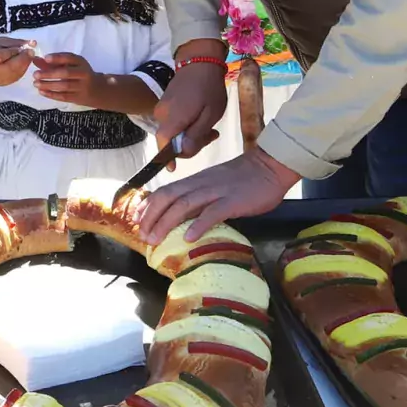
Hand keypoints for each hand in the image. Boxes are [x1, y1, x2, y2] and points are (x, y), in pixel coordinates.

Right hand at [0, 36, 35, 86]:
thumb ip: (14, 42)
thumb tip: (32, 43)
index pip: (1, 56)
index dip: (14, 52)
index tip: (25, 47)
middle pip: (10, 67)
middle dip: (24, 58)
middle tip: (31, 51)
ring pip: (16, 72)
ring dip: (25, 63)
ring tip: (28, 55)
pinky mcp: (6, 83)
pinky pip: (17, 75)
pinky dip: (23, 68)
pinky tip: (24, 61)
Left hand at [32, 52, 96, 104]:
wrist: (98, 90)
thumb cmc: (79, 74)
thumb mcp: (70, 65)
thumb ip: (52, 63)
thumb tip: (35, 60)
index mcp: (81, 62)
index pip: (70, 58)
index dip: (58, 58)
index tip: (45, 58)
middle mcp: (83, 73)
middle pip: (66, 73)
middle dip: (49, 74)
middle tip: (35, 75)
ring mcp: (82, 87)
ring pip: (64, 86)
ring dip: (48, 85)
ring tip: (36, 84)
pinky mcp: (79, 98)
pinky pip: (64, 96)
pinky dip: (52, 94)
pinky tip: (41, 92)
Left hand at [138, 147, 298, 243]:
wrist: (269, 166)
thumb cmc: (243, 179)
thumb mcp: (214, 185)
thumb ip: (199, 197)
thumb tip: (182, 216)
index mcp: (195, 181)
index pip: (165, 191)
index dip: (149, 206)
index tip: (137, 221)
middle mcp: (200, 184)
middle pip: (168, 197)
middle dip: (152, 217)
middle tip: (142, 236)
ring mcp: (216, 191)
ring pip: (184, 205)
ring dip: (166, 223)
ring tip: (155, 239)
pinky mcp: (233, 201)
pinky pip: (212, 213)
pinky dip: (198, 225)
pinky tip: (188, 238)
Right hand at [153, 50, 227, 159]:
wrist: (199, 62)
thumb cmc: (208, 88)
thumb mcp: (210, 114)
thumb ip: (196, 135)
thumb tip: (184, 152)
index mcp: (173, 118)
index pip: (163, 144)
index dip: (167, 158)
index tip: (173, 169)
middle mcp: (162, 114)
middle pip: (170, 140)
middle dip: (189, 144)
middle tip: (212, 136)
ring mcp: (162, 108)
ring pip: (173, 131)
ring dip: (190, 134)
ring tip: (210, 127)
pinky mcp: (165, 103)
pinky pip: (173, 121)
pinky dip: (186, 125)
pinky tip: (201, 119)